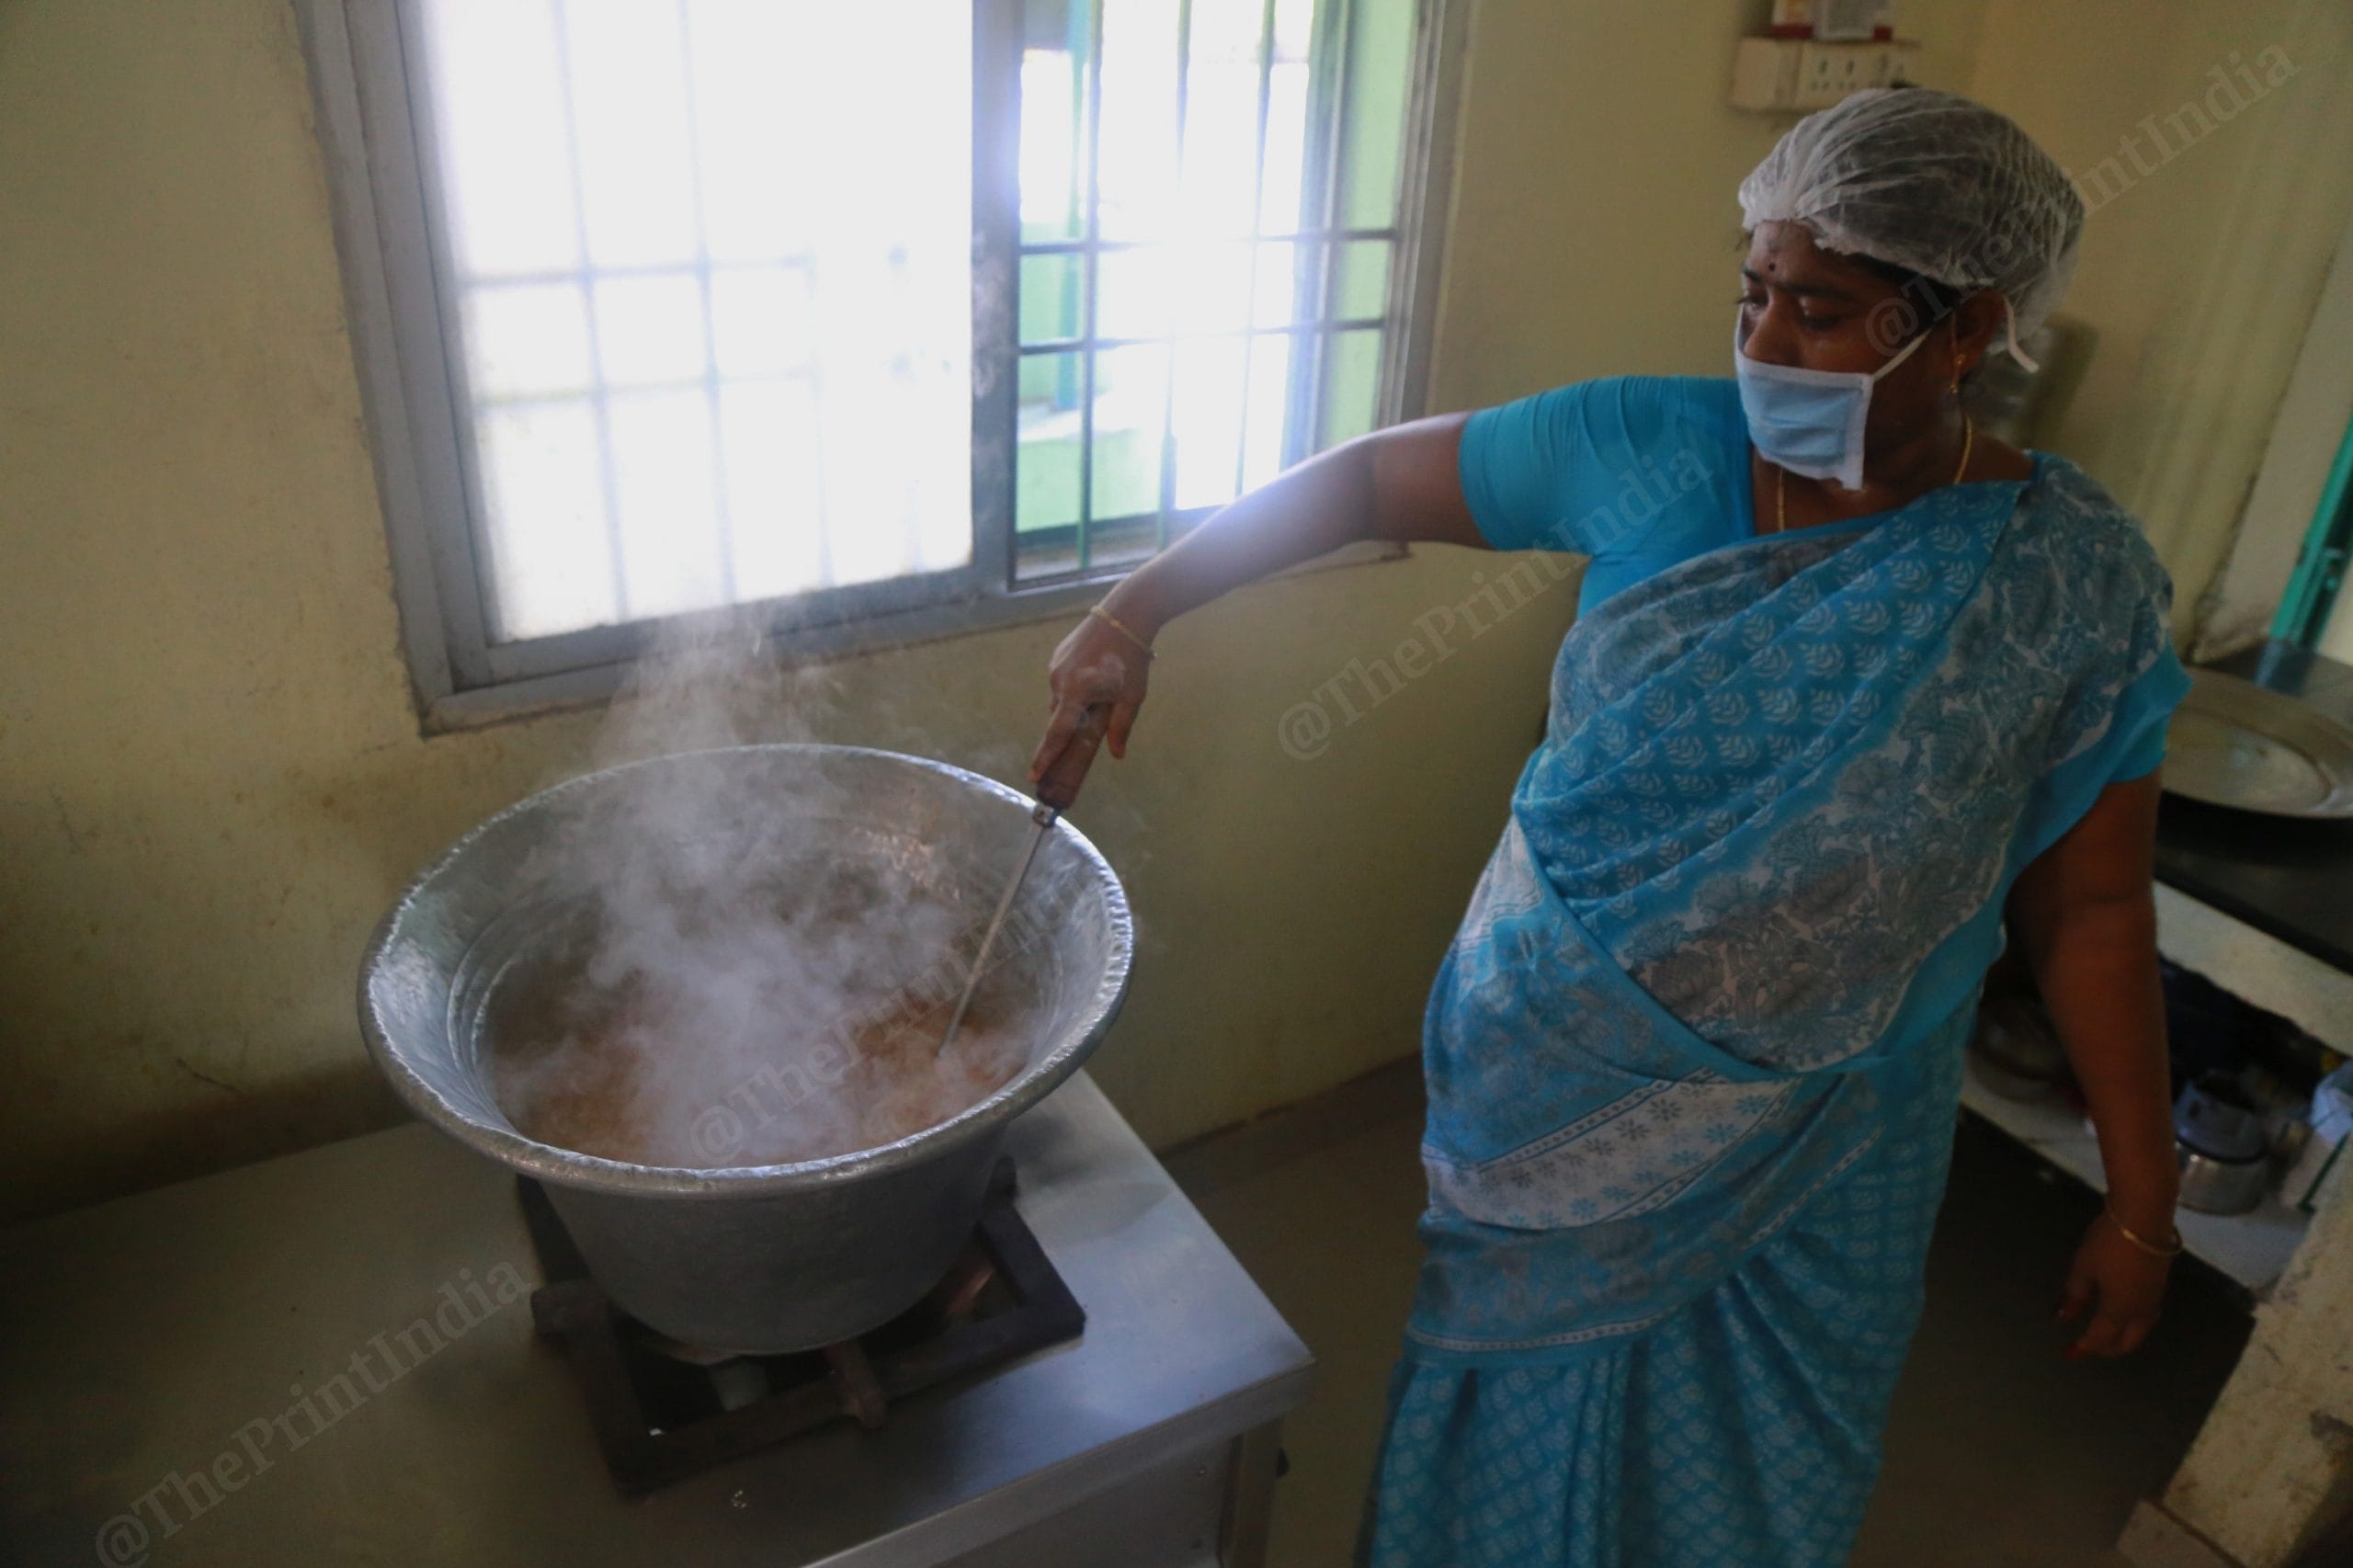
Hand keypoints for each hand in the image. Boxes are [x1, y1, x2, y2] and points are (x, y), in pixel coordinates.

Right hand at [1028, 609, 1151, 806]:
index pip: (1057, 733)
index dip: (1046, 757)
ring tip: (1100, 695)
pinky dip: (1073, 689)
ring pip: (1060, 699)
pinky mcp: (1057, 656)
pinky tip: (1093, 679)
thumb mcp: (1132, 697)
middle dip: (1068, 728)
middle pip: (1058, 717)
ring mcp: (1056, 667)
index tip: (1033, 776)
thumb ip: (1121, 727)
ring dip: (1074, 706)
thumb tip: (1116, 754)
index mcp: (1076, 693)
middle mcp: (1059, 680)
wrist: (1124, 615)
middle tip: (1085, 729)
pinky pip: (1061, 682)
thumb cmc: (1131, 659)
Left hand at [2056, 1210, 2172, 1358]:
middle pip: (2127, 1341)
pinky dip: (2133, 1323)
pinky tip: (2124, 1314)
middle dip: (2107, 1349)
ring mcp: (2155, 1298)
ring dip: (2124, 1337)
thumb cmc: (2108, 1244)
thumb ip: (2074, 1294)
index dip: (2083, 1348)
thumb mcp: (2083, 1267)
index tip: (2068, 1354)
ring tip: (2107, 1335)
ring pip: (2141, 1330)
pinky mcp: (2161, 1284)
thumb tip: (2064, 1317)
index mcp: (2120, 1312)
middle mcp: (2141, 1311)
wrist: (2144, 1218)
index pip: (2100, 1338)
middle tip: (2089, 1349)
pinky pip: (2147, 1315)